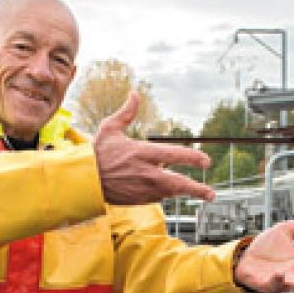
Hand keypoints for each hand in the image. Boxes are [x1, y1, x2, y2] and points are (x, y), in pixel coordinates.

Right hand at [93, 91, 214, 204]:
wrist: (82, 179)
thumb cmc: (96, 152)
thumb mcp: (109, 128)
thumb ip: (127, 112)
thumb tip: (135, 93)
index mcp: (142, 153)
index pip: (174, 155)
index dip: (193, 158)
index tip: (206, 161)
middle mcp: (146, 173)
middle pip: (178, 183)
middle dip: (197, 189)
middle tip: (211, 193)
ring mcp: (142, 189)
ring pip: (170, 193)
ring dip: (184, 192)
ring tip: (201, 192)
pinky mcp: (137, 199)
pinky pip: (156, 198)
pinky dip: (164, 193)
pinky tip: (166, 189)